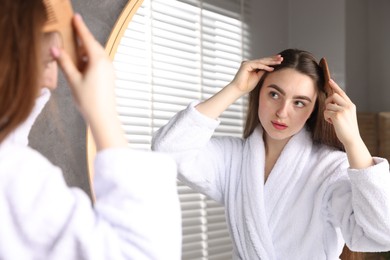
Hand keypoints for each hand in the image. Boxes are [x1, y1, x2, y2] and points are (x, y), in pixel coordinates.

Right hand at [51, 14, 125, 149]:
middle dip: (82, 41)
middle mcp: (106, 62)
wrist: (103, 117)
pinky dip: (90, 60)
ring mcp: (110, 69)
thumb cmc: (90, 101)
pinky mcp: (110, 76)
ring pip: (96, 54)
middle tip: (71, 37)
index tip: (76, 18)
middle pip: (92, 45)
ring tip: (73, 59)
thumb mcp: (73, 80)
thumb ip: (65, 63)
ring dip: (85, 53)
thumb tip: (56, 50)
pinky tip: (82, 68)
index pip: (87, 39)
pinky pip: (99, 62)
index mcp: (98, 61)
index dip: (80, 28)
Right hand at [229, 55, 282, 92]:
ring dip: (271, 62)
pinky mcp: (246, 65)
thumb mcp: (258, 77)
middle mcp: (250, 63)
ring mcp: (247, 63)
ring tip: (279, 62)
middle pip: (263, 60)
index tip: (280, 60)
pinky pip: (257, 65)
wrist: (239, 89)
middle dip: (273, 59)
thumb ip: (263, 72)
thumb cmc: (247, 86)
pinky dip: (265, 67)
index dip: (272, 61)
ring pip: (261, 62)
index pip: (263, 62)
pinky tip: (271, 68)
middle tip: (281, 57)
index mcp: (252, 66)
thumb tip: (270, 68)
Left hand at [323, 79, 359, 146]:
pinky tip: (332, 123)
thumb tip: (330, 102)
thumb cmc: (347, 128)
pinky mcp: (337, 115)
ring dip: (327, 113)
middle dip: (328, 102)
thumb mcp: (347, 115)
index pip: (342, 93)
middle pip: (333, 96)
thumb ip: (341, 107)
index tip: (330, 80)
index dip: (335, 86)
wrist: (351, 138)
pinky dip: (327, 118)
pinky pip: (326, 112)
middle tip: (330, 110)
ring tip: (333, 120)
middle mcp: (348, 106)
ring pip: (328, 105)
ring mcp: (343, 110)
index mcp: (351, 105)